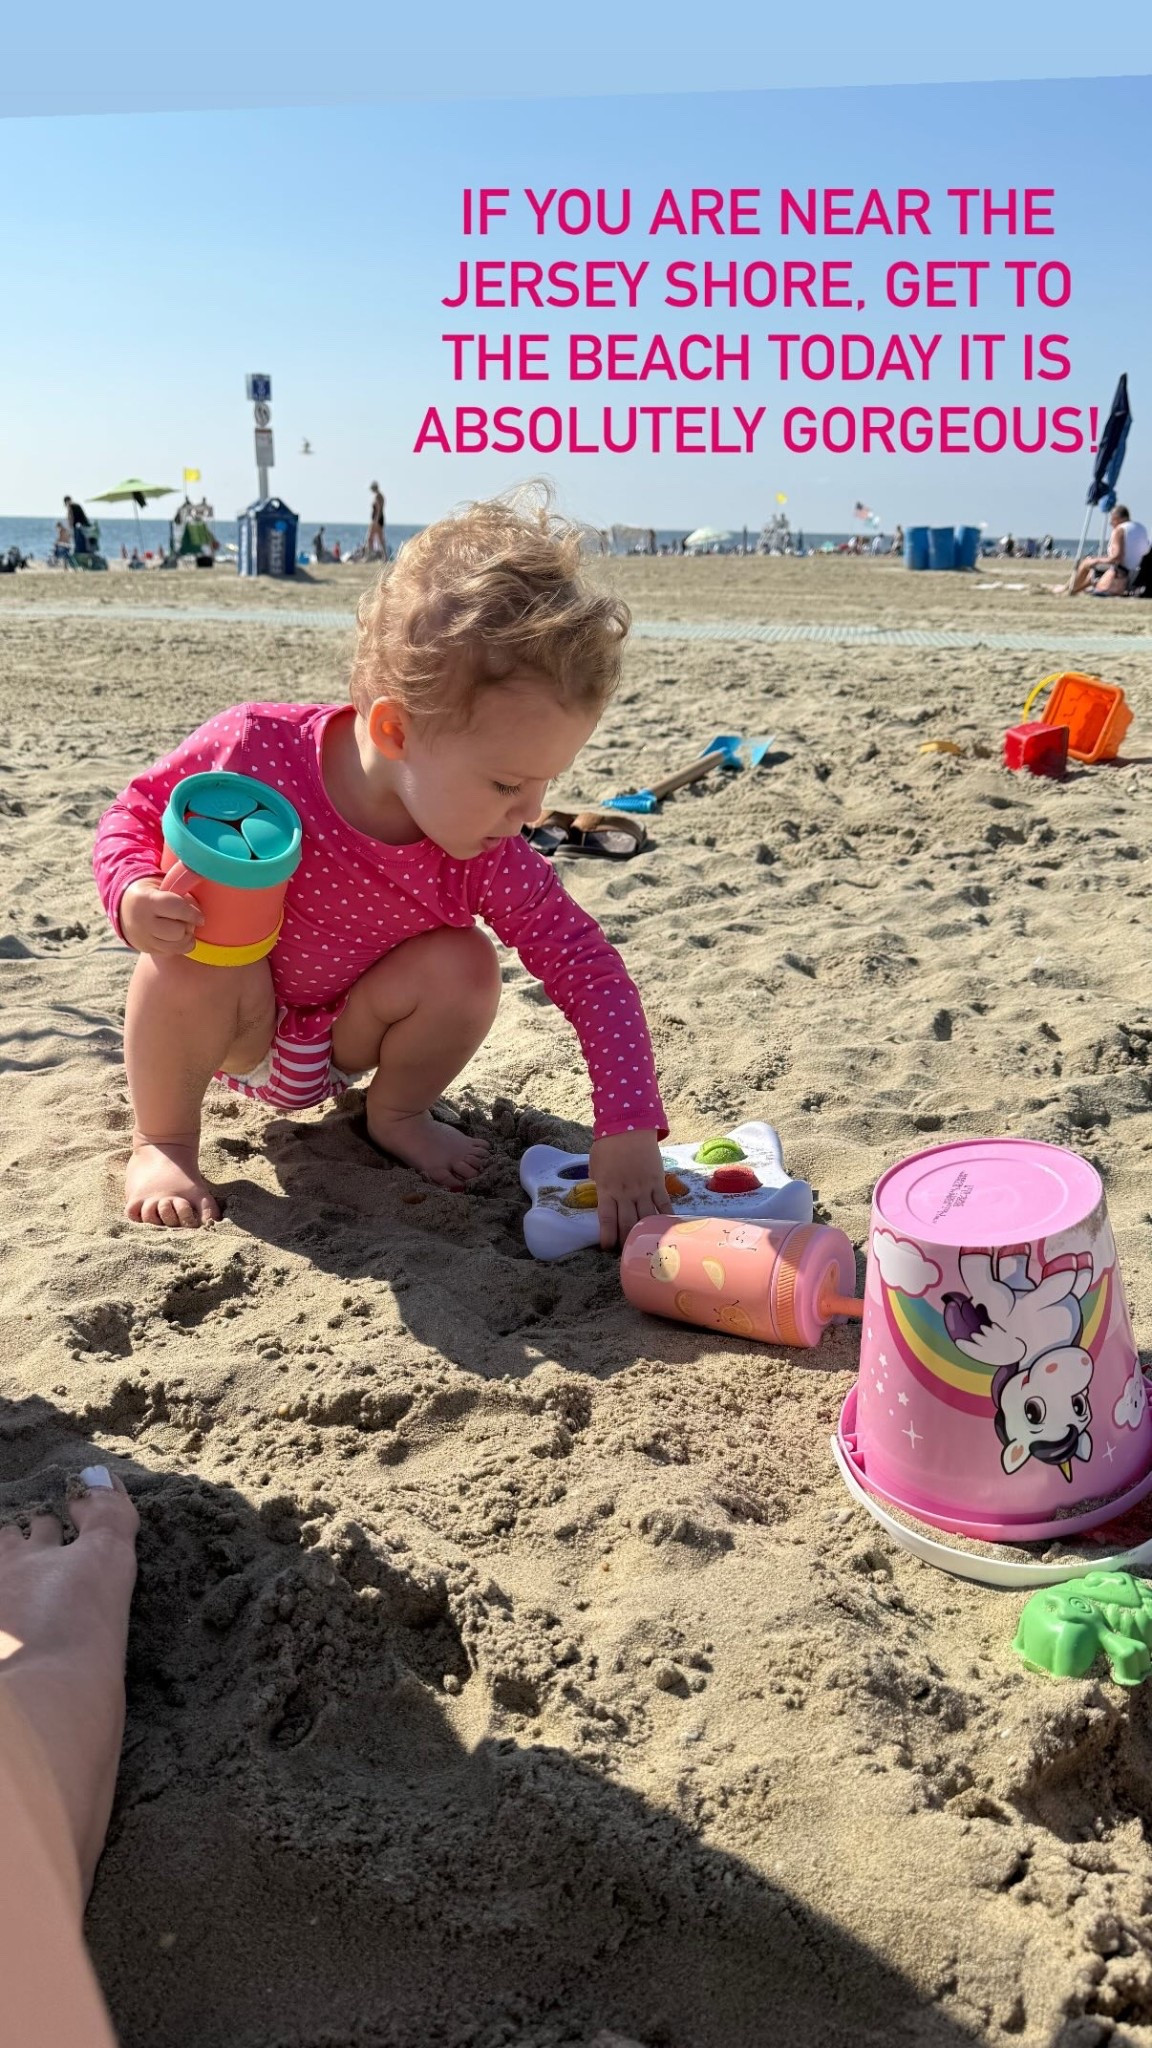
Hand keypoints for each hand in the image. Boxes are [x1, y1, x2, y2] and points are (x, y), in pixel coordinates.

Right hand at [120, 876, 204, 955]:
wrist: (126, 907)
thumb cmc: (154, 893)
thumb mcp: (163, 885)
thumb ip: (182, 895)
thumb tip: (200, 916)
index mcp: (145, 900)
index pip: (176, 908)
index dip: (193, 914)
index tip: (200, 917)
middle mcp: (141, 921)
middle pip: (177, 932)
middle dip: (188, 927)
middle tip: (188, 921)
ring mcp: (143, 938)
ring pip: (176, 946)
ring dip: (186, 938)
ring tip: (184, 929)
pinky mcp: (146, 949)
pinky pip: (172, 952)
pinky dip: (180, 946)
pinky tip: (178, 936)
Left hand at [588, 1129, 671, 1249]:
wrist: (630, 1126)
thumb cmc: (608, 1144)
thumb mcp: (595, 1165)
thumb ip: (598, 1183)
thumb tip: (603, 1197)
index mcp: (606, 1189)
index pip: (606, 1219)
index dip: (607, 1237)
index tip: (607, 1248)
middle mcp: (625, 1192)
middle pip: (627, 1223)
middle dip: (626, 1240)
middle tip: (627, 1251)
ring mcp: (643, 1188)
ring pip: (645, 1217)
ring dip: (644, 1233)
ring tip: (645, 1245)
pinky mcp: (657, 1183)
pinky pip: (663, 1204)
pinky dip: (665, 1218)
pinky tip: (666, 1229)